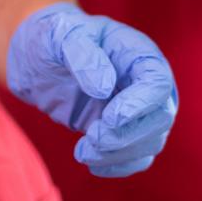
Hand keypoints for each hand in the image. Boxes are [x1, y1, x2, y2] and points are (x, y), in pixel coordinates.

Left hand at [7, 3, 177, 177]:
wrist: (41, 59)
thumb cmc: (53, 38)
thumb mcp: (60, 34)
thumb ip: (83, 55)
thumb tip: (104, 88)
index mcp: (139, 54)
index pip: (158, 83)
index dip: (140, 105)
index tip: (110, 118)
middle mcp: (147, 83)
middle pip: (160, 118)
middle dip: (127, 136)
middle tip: (91, 137)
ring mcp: (140, 110)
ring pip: (151, 142)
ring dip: (119, 154)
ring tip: (82, 151)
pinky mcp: (126, 132)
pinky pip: (137, 158)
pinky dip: (118, 166)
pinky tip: (92, 162)